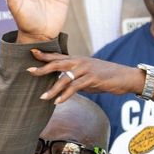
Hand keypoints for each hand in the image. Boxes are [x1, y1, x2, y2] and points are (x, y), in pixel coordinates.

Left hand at [26, 52, 143, 103]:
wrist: (125, 77)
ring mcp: (86, 69)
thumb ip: (74, 78)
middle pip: (57, 63)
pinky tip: (57, 102)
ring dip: (52, 89)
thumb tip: (62, 86)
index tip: (31, 51)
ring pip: (64, 78)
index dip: (45, 54)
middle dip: (42, 68)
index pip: (58, 55)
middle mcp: (80, 62)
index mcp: (77, 59)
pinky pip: (75, 87)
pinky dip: (65, 95)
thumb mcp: (87, 75)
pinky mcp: (92, 79)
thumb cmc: (105, 76)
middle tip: (29, 71)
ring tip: (42, 97)